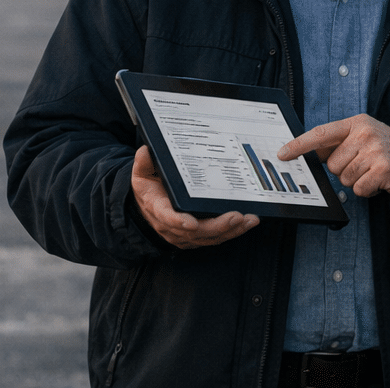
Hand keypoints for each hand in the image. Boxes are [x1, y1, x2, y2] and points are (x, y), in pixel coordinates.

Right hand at [130, 146, 258, 248]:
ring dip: (231, 231)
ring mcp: (184, 235)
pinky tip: (246, 224)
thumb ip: (143, 163)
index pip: (168, 218)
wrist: (145, 207)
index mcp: (158, 209)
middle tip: (236, 216)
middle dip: (217, 226)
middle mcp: (171, 227)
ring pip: (209, 237)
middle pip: (196, 232)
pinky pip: (215, 238)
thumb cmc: (148, 188)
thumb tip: (146, 151)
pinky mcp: (196, 237)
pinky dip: (232, 232)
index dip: (179, 222)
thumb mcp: (140, 174)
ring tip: (249, 220)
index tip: (191, 223)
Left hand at [278, 114, 389, 199]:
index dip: (299, 145)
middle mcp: (365, 133)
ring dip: (358, 181)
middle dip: (345, 171)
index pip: (321, 133)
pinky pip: (359, 189)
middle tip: (364, 166)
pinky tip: (380, 181)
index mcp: (357, 123)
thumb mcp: (365, 137)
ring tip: (374, 172)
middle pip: (332, 164)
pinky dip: (368, 191)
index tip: (283, 153)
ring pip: (344, 179)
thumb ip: (340, 143)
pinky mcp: (383, 169)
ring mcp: (375, 151)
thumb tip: (310, 153)